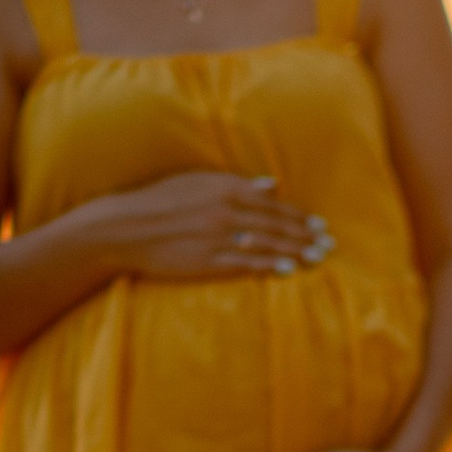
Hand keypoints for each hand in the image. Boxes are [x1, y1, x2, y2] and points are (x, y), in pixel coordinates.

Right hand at [92, 169, 336, 284]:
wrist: (123, 228)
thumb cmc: (158, 201)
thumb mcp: (196, 182)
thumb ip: (237, 183)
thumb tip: (272, 185)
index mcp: (224, 187)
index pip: (272, 204)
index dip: (299, 216)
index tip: (319, 225)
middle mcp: (225, 210)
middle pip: (276, 224)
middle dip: (306, 235)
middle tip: (329, 244)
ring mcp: (217, 236)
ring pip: (267, 244)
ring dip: (297, 251)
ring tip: (319, 258)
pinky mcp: (207, 260)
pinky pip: (246, 263)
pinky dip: (270, 265)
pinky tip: (290, 269)